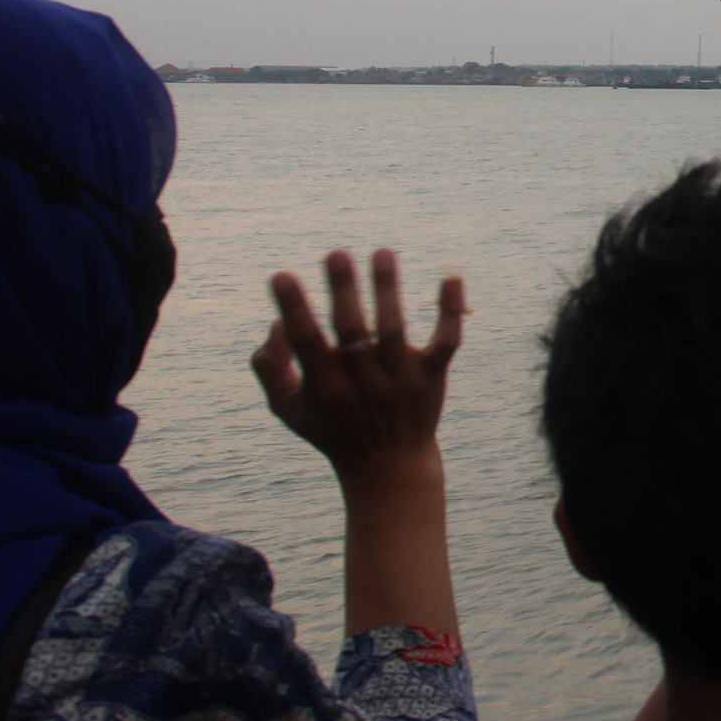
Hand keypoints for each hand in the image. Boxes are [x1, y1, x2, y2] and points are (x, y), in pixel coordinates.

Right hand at [252, 249, 465, 485]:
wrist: (388, 468)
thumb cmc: (332, 429)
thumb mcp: (288, 408)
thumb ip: (270, 368)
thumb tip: (277, 323)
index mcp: (324, 385)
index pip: (306, 342)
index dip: (293, 309)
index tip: (281, 276)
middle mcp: (362, 381)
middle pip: (351, 330)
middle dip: (343, 291)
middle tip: (336, 253)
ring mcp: (399, 379)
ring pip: (394, 330)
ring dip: (388, 290)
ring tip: (382, 253)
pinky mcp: (432, 377)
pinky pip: (445, 342)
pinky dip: (450, 312)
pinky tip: (450, 277)